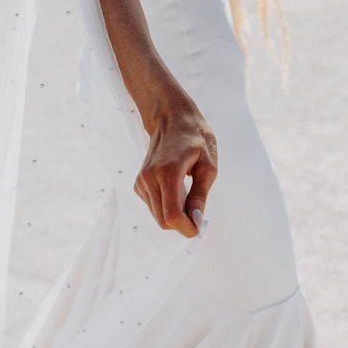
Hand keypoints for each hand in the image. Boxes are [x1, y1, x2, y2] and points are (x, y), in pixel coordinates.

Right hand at [135, 96, 217, 238]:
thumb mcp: (208, 165)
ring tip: (188, 194)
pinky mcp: (139, 183)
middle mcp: (150, 178)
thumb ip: (200, 195)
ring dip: (174, 215)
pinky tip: (176, 190)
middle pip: (163, 220)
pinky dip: (166, 207)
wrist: (172, 118)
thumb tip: (197, 220)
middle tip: (198, 213)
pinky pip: (153, 207)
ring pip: (158, 216)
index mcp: (168, 172)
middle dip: (182, 224)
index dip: (186, 228)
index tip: (199, 228)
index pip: (172, 215)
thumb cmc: (194, 137)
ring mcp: (141, 181)